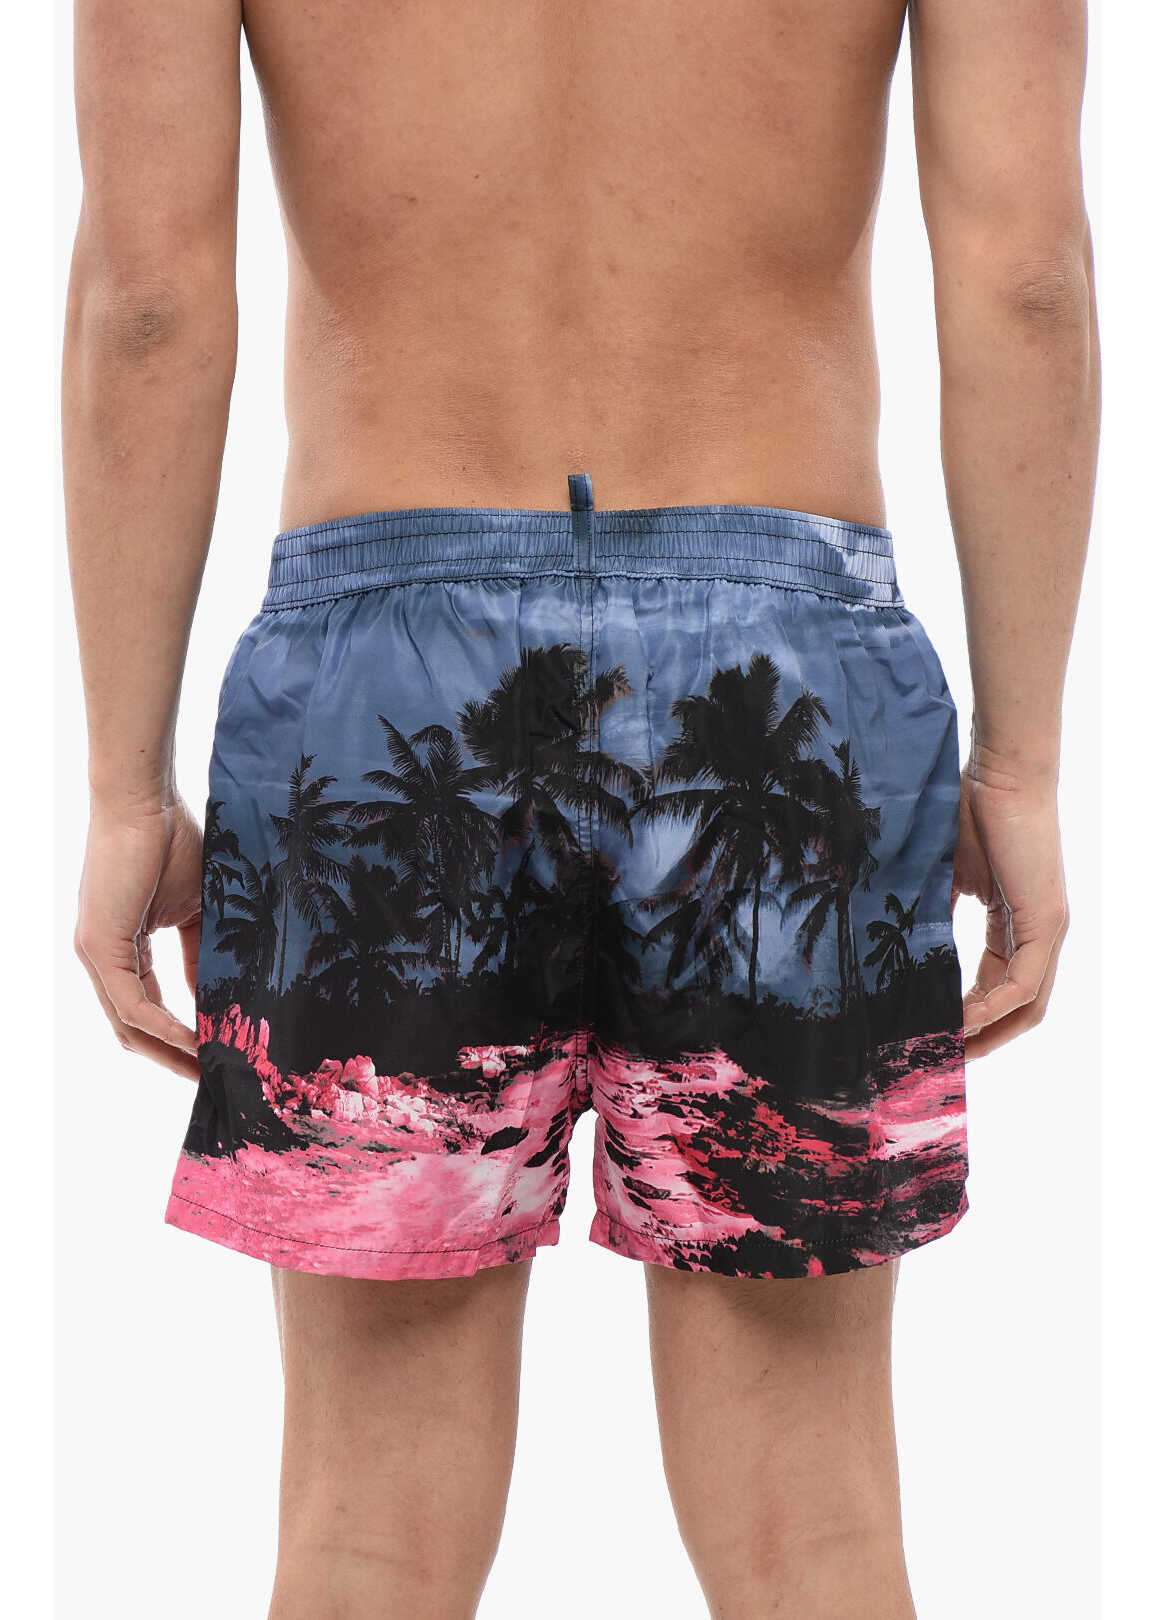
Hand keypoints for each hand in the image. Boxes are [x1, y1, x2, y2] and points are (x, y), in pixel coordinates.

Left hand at [75, 798, 203, 1079]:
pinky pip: (131, 1004)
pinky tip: (194, 1039)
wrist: (145, 803)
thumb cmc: (170, 842)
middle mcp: (101, 958)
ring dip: (169, 1051)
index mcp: (120, 949)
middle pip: (133, 1028)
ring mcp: (95, 955)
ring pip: (128, 1024)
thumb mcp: (194, 910)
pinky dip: (163, 1026)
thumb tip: (214, 996)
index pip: (146, 1008)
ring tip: (208, 1069)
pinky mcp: (99, 946)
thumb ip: (199, 955)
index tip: (215, 1055)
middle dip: (173, 1059)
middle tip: (212, 1079)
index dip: (179, 1038)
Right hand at [952, 760, 1068, 1059]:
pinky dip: (995, 1006)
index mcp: (1018, 923)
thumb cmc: (971, 809)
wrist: (999, 773)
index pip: (1002, 987)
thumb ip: (935, 911)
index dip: (971, 1017)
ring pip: (1027, 1003)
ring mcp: (1049, 929)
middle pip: (1022, 1008)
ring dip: (989, 1033)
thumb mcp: (947, 874)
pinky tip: (963, 1018)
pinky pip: (1024, 982)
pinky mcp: (1047, 921)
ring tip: (948, 1049)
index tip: (935, 1034)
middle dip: (984, 1040)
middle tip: (943, 1060)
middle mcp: (1042, 933)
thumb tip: (897, 941)